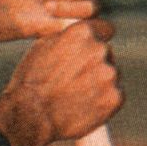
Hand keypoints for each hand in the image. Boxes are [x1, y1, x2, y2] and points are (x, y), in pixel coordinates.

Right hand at [0, 20, 122, 145]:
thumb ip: (69, 36)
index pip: (105, 29)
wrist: (31, 116)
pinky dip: (103, 101)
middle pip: (106, 54)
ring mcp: (110, 74)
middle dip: (94, 64)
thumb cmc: (31, 81)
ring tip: (76, 95)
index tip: (91, 51)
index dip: (97, 39)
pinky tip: (84, 106)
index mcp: (82, 33)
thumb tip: (84, 34)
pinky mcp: (116, 97)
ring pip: (111, 75)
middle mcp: (99, 49)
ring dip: (99, 83)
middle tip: (74, 80)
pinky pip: (115, 95)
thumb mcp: (43, 46)